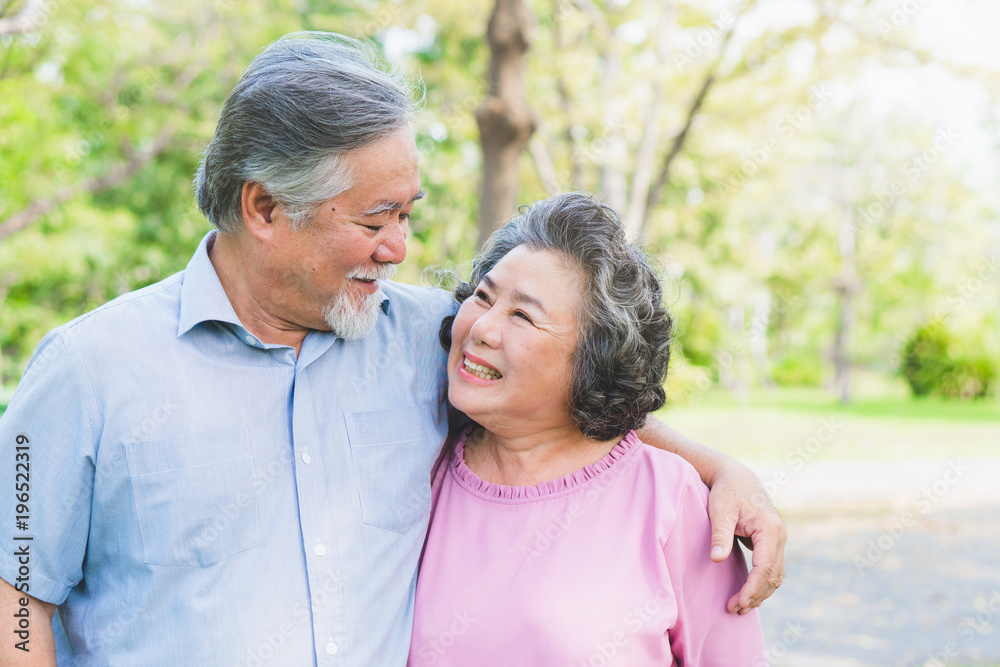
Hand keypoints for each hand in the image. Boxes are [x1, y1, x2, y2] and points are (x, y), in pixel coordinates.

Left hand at [707, 459, 785, 613]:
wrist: (736, 477)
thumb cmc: (727, 492)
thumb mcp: (719, 510)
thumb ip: (719, 535)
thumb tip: (716, 559)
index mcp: (769, 528)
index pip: (764, 567)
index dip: (752, 588)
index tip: (737, 602)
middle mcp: (779, 535)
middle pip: (773, 575)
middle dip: (755, 595)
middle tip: (733, 609)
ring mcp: (778, 539)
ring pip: (775, 575)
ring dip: (760, 593)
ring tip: (739, 607)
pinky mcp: (772, 542)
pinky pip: (771, 569)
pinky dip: (762, 584)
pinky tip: (747, 595)